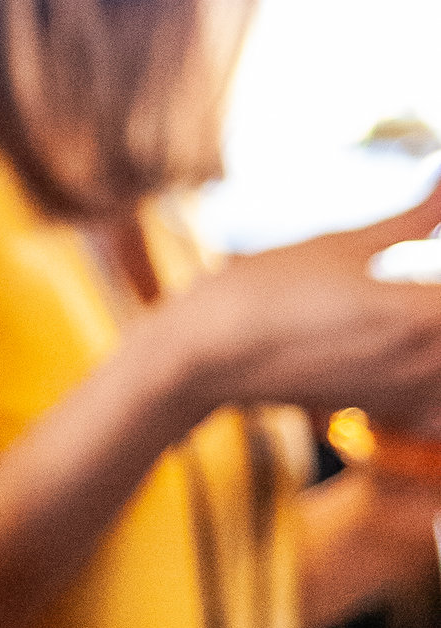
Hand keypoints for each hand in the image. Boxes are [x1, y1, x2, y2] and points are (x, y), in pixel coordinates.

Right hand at [170, 187, 440, 432]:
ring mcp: (411, 395)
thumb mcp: (343, 244)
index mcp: (423, 316)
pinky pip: (440, 401)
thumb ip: (416, 217)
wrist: (209, 357)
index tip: (436, 238)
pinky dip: (436, 371)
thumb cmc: (267, 291)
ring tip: (423, 306)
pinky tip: (422, 346)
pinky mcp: (391, 410)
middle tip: (423, 285)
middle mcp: (427, 363)